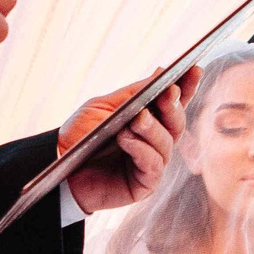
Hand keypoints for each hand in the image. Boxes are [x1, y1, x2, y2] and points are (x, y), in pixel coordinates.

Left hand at [61, 67, 199, 214]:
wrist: (59, 166)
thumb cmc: (82, 136)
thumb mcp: (104, 107)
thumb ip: (134, 93)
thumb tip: (162, 71)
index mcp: (150, 120)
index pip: (175, 103)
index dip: (187, 87)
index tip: (194, 69)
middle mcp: (156, 142)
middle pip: (176, 123)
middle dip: (173, 107)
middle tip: (167, 92)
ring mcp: (152, 163)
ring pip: (166, 143)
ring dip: (152, 128)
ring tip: (138, 118)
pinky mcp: (144, 183)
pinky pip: (152, 165)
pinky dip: (141, 149)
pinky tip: (127, 139)